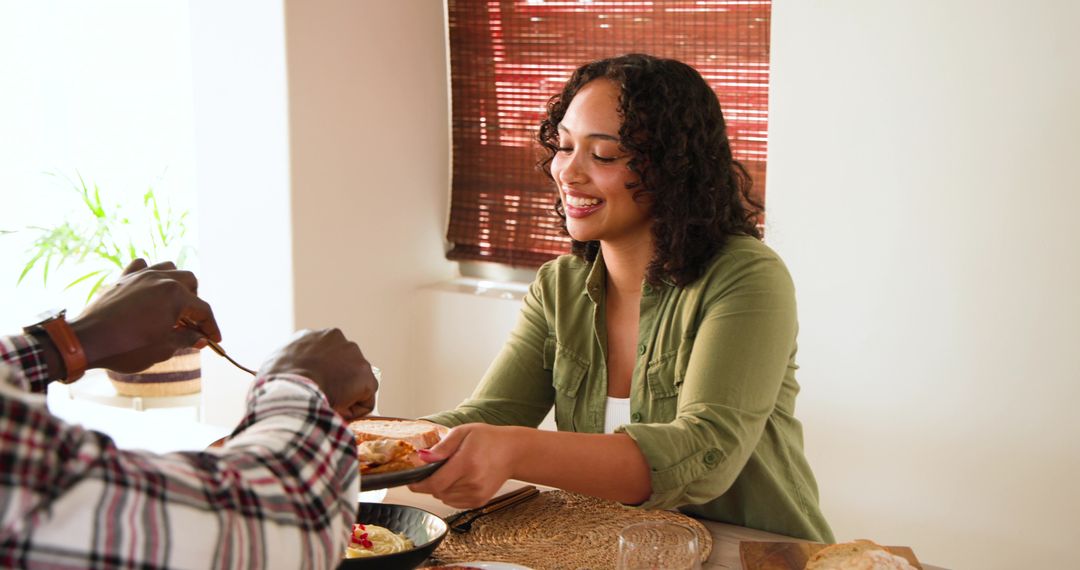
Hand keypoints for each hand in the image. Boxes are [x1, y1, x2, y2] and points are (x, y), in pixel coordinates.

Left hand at [71, 259, 220, 372]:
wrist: (86, 341)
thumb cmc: (126, 347)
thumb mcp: (163, 348)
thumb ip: (186, 339)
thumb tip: (200, 338)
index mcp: (175, 296)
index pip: (203, 310)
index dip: (211, 326)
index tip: (214, 339)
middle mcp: (161, 279)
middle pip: (191, 283)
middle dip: (195, 302)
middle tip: (191, 323)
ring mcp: (140, 275)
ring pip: (170, 268)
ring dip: (177, 284)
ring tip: (173, 304)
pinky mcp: (122, 278)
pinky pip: (142, 266)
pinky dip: (150, 274)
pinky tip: (150, 288)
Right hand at [257, 328, 377, 420]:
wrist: (292, 388)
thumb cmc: (275, 382)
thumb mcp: (272, 365)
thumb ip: (285, 365)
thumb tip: (283, 377)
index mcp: (311, 336)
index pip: (322, 355)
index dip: (318, 374)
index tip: (310, 386)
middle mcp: (335, 338)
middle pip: (341, 365)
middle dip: (334, 380)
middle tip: (319, 397)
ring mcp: (353, 354)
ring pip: (353, 381)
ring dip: (344, 394)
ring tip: (325, 404)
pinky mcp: (366, 375)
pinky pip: (364, 400)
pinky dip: (354, 410)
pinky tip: (337, 411)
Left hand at [408, 423, 520, 507]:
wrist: (512, 452)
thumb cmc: (487, 439)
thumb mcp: (463, 432)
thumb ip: (442, 446)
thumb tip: (423, 458)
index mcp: (467, 463)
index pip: (434, 483)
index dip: (418, 485)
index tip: (410, 481)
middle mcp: (472, 482)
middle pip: (437, 491)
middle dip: (431, 482)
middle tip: (437, 468)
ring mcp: (477, 494)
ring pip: (444, 498)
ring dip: (441, 487)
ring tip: (453, 471)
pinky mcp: (479, 501)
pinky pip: (454, 502)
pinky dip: (450, 493)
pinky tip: (460, 479)